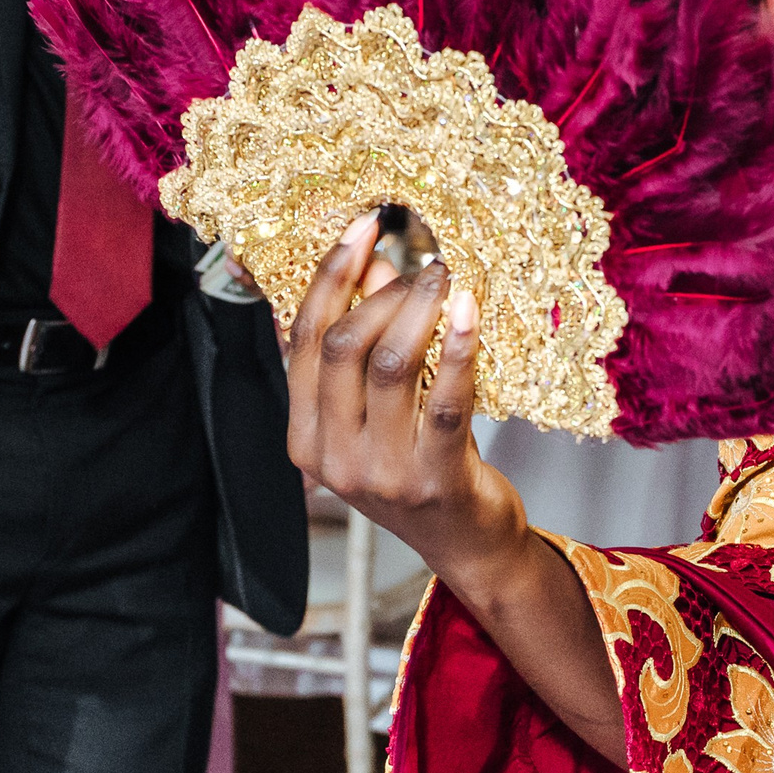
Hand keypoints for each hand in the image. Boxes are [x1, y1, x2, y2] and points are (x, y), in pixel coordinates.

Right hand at [285, 211, 527, 599]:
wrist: (465, 544)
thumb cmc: (419, 467)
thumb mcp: (380, 409)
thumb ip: (369, 343)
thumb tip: (374, 267)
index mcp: (305, 436)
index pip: (303, 340)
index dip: (330, 277)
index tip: (363, 228)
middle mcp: (332, 456)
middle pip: (342, 347)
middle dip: (381, 290)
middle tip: (423, 263)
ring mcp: (381, 472)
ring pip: (391, 365)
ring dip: (420, 309)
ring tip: (447, 279)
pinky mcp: (434, 478)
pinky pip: (447, 401)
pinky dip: (460, 349)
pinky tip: (470, 312)